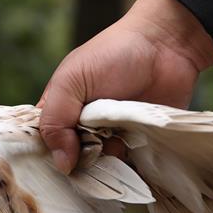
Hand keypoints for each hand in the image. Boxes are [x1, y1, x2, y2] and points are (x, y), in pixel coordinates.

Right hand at [38, 0, 212, 173]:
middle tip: (94, 148)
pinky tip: (131, 154)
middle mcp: (83, 126)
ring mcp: (110, 136)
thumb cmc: (113, 54)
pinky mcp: (136, 142)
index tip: (59, 162)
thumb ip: (56, 120)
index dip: (50, 155)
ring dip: (108, 163)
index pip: (45, 144)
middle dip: (82, 161)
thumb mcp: (72, 80)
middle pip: (73, 160)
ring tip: (117, 144)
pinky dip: (129, 166)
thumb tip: (62, 165)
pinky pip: (128, 166)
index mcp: (61, 110)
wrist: (166, 45)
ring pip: (101, 166)